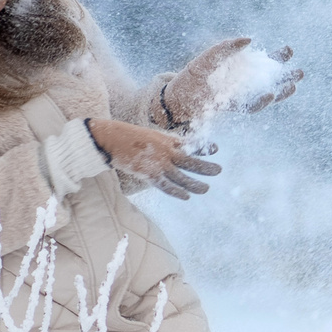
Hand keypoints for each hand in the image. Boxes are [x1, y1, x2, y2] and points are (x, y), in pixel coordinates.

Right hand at [89, 119, 221, 200]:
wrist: (112, 139)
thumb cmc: (130, 137)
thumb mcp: (152, 135)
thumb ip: (165, 143)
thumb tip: (175, 147)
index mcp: (168, 140)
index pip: (190, 144)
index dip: (203, 147)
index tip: (216, 148)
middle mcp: (167, 151)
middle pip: (191, 161)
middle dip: (206, 167)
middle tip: (219, 170)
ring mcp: (159, 163)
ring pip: (182, 177)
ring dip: (195, 184)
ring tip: (206, 189)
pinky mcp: (149, 174)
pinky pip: (167, 186)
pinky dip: (177, 192)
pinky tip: (186, 196)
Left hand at [162, 37, 303, 127]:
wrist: (176, 99)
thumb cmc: (190, 76)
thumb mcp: (209, 56)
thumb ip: (227, 47)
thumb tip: (250, 40)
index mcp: (241, 68)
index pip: (264, 62)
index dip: (278, 58)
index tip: (288, 50)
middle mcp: (244, 83)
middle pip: (271, 80)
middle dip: (286, 76)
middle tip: (300, 72)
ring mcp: (240, 96)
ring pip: (267, 94)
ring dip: (281, 92)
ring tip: (294, 86)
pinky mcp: (233, 107)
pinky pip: (251, 106)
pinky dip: (262, 101)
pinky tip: (270, 94)